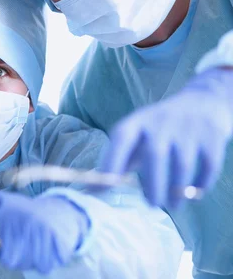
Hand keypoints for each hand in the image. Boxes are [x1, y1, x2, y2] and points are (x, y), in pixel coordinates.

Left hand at [0, 191, 88, 273]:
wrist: (61, 211)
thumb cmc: (25, 209)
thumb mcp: (2, 200)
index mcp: (11, 215)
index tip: (0, 238)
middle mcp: (27, 227)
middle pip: (8, 260)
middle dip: (11, 254)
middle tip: (18, 242)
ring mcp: (44, 240)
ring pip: (25, 265)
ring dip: (27, 258)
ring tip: (31, 243)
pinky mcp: (59, 250)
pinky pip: (43, 267)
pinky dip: (43, 261)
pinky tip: (43, 248)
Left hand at [102, 68, 232, 207]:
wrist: (203, 100)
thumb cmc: (160, 127)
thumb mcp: (137, 135)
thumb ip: (119, 159)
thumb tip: (93, 188)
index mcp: (137, 122)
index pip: (120, 139)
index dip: (111, 162)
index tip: (103, 187)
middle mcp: (161, 122)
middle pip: (154, 156)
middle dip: (153, 185)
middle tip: (152, 205)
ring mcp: (188, 128)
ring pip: (182, 165)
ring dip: (177, 190)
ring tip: (172, 205)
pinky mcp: (212, 136)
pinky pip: (208, 166)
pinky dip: (200, 184)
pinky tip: (194, 194)